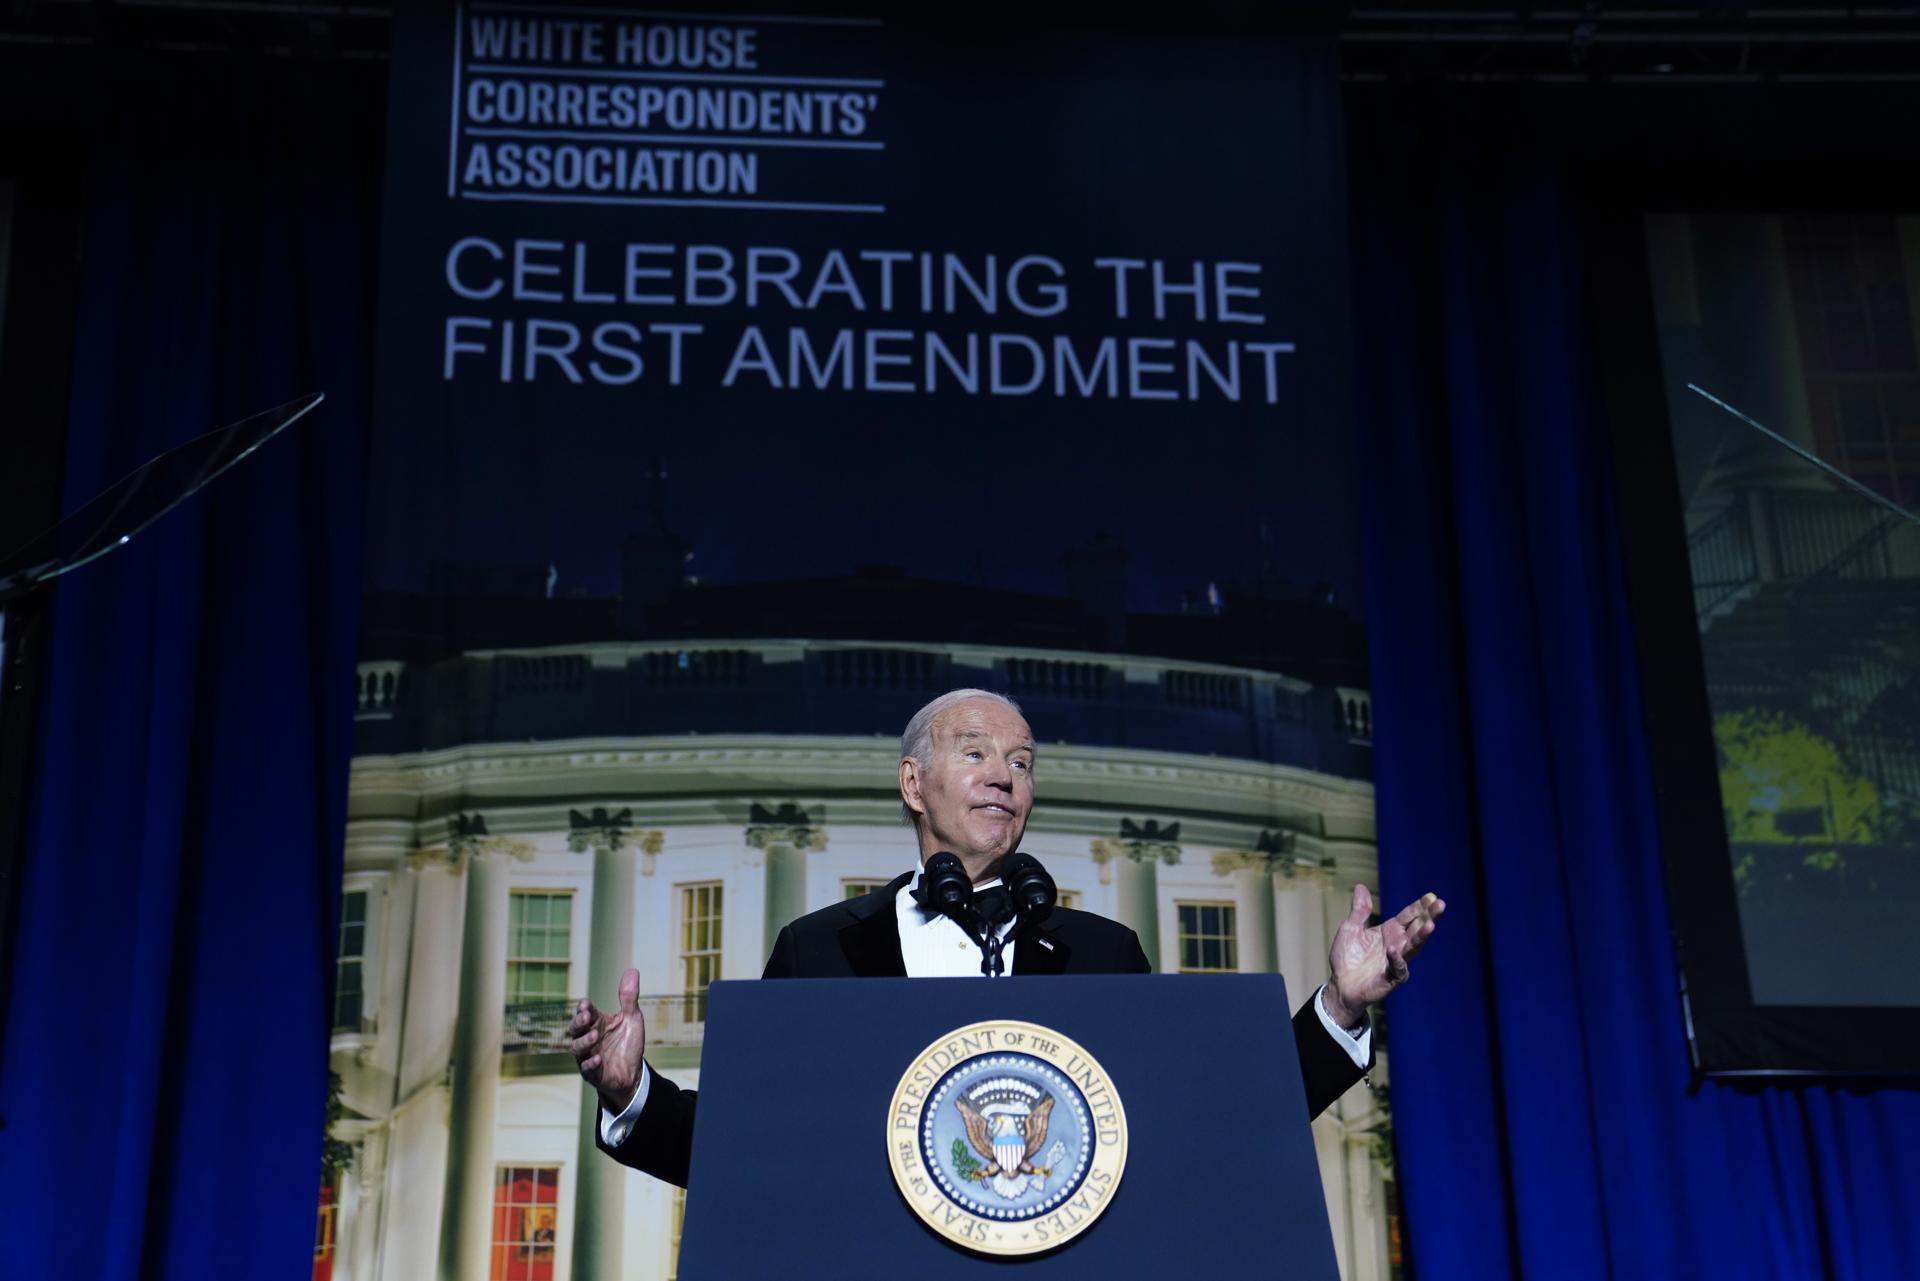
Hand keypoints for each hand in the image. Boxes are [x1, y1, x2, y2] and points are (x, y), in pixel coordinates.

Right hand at [570, 967, 647, 1113]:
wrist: (633, 1073)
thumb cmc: (628, 1042)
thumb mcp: (632, 1018)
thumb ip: (629, 997)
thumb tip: (632, 970)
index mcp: (596, 1023)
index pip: (585, 1012)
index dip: (583, 1009)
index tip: (586, 1005)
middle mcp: (588, 1038)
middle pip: (575, 1028)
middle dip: (578, 1022)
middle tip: (585, 1017)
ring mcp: (588, 1056)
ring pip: (577, 1048)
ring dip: (584, 1042)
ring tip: (595, 1037)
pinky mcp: (592, 1073)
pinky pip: (586, 1069)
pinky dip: (590, 1064)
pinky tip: (598, 1059)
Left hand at [1323, 884, 1444, 1028]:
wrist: (1340, 985)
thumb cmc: (1347, 958)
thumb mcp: (1350, 929)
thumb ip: (1359, 911)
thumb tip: (1360, 886)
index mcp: (1390, 931)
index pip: (1408, 916)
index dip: (1419, 907)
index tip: (1431, 896)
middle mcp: (1398, 944)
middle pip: (1417, 928)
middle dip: (1429, 917)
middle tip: (1441, 905)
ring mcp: (1397, 961)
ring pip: (1413, 947)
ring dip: (1422, 936)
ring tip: (1430, 924)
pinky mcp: (1392, 978)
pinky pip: (1398, 969)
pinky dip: (1397, 960)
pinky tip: (1394, 950)